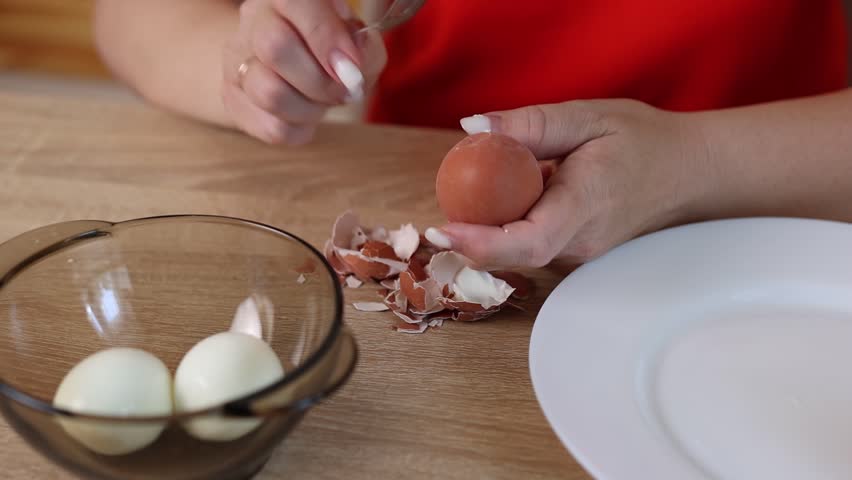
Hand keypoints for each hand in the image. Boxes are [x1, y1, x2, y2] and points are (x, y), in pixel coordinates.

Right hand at [222, 0, 386, 143]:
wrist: (284, 71)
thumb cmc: (327, 52)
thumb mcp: (354, 41)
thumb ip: (364, 47)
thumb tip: (353, 65)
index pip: (295, 3)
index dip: (326, 37)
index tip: (352, 67)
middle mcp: (254, 22)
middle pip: (274, 47)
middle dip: (321, 81)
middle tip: (342, 91)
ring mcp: (237, 62)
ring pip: (270, 93)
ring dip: (310, 108)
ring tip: (321, 102)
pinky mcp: (234, 100)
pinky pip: (272, 127)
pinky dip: (300, 128)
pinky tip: (304, 115)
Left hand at [429, 100, 711, 267]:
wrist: (687, 173)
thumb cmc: (641, 141)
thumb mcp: (587, 117)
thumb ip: (530, 125)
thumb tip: (472, 127)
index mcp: (585, 204)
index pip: (528, 241)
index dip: (481, 243)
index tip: (441, 231)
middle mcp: (580, 242)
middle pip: (511, 251)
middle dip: (469, 233)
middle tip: (446, 200)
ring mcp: (578, 255)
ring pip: (517, 250)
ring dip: (490, 224)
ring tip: (493, 184)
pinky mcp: (573, 255)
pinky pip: (529, 244)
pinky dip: (510, 222)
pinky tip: (519, 191)